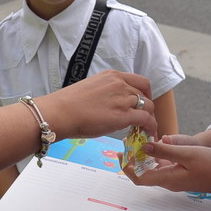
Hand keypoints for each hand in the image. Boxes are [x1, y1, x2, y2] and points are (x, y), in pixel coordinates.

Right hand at [37, 70, 156, 140]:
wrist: (60, 112)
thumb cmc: (67, 104)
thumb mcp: (91, 89)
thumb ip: (105, 93)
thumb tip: (109, 104)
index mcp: (112, 76)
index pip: (139, 81)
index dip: (144, 94)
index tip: (143, 103)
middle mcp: (120, 84)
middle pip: (145, 94)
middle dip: (148, 107)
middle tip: (144, 119)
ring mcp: (122, 99)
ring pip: (149, 106)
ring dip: (149, 118)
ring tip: (145, 129)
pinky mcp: (123, 115)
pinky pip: (146, 119)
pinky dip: (151, 127)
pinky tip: (148, 134)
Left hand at [126, 135, 210, 194]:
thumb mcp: (188, 154)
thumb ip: (165, 150)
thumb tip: (144, 147)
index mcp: (168, 179)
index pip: (139, 178)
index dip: (127, 167)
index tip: (121, 152)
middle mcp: (169, 181)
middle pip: (145, 172)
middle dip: (134, 158)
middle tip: (130, 140)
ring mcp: (176, 178)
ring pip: (155, 168)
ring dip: (146, 155)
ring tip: (141, 138)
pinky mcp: (183, 174)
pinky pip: (165, 166)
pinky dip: (158, 155)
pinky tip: (159, 143)